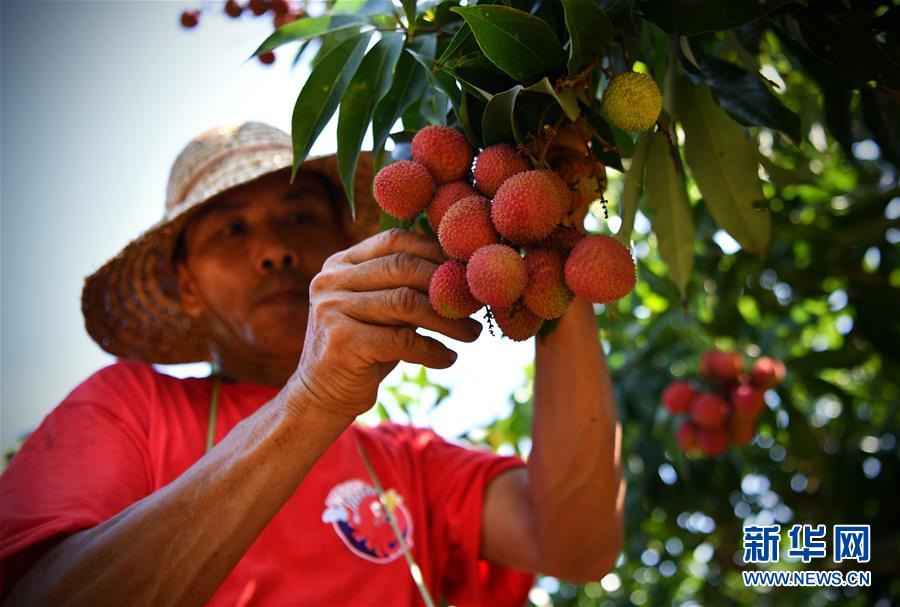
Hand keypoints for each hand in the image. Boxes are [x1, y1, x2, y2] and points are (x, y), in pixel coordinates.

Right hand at [286, 229, 481, 421]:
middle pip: (403, 268)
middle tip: (477, 304)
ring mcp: (332, 309)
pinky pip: (402, 340)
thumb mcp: (382, 310)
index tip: (467, 271)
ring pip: (406, 303)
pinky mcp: (341, 342)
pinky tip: (448, 358)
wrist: (321, 397)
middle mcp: (331, 281)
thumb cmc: (364, 350)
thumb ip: (408, 286)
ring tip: (472, 333)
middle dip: (447, 286)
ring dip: (448, 320)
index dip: (436, 252)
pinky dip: (432, 350)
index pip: (395, 241)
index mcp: (340, 264)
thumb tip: (464, 271)